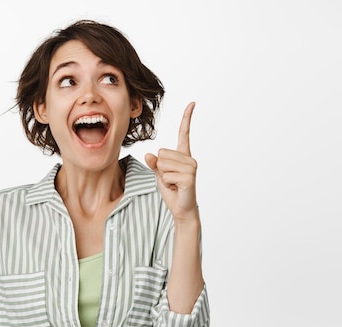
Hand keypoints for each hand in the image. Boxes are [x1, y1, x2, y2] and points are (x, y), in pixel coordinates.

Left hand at [145, 102, 198, 223]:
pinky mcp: (189, 177)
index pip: (184, 132)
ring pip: (162, 164)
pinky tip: (176, 188)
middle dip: (160, 168)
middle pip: (161, 153)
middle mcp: (189, 158)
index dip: (187, 118)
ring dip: (163, 176)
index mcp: (183, 155)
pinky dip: (167, 183)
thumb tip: (149, 154)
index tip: (192, 103)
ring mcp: (191, 167)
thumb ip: (155, 163)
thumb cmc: (172, 190)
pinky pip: (166, 175)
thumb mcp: (159, 174)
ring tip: (174, 184)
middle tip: (171, 179)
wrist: (182, 209)